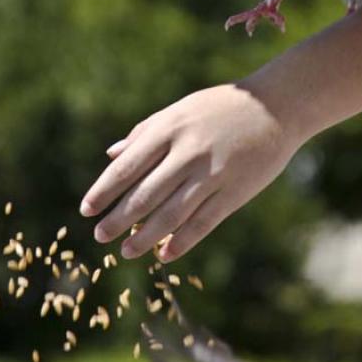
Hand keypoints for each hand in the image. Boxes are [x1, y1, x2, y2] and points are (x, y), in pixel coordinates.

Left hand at [79, 83, 297, 262]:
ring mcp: (213, 174)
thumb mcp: (180, 110)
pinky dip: (182, 242)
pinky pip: (203, 223)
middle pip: (145, 195)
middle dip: (118, 220)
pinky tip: (164, 254)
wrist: (275, 107)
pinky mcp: (235, 192)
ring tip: (126, 251)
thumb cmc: (220, 107)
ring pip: (171, 215)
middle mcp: (188, 152)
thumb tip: (111, 156)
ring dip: (145, 237)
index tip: (86, 210)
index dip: (104, 191)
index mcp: (170, 128)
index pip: (127, 166)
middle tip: (100, 236)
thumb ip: (145, 133)